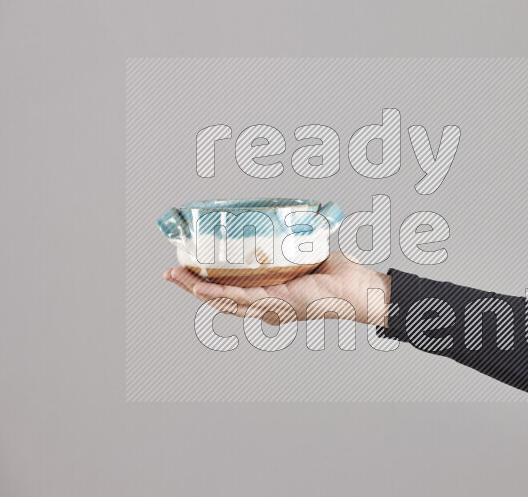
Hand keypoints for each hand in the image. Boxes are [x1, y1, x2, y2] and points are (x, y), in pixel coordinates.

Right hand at [163, 252, 390, 325]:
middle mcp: (266, 307)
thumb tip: (281, 218)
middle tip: (169, 272)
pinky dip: (219, 294)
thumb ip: (289, 243)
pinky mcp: (277, 304)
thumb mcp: (304, 255)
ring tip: (175, 276)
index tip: (187, 271)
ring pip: (224, 301)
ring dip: (196, 290)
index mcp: (270, 297)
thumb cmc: (338, 274)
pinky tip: (201, 289)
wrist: (358, 287)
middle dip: (191, 287)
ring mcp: (270, 308)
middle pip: (219, 300)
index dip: (206, 285)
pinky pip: (242, 299)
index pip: (231, 293)